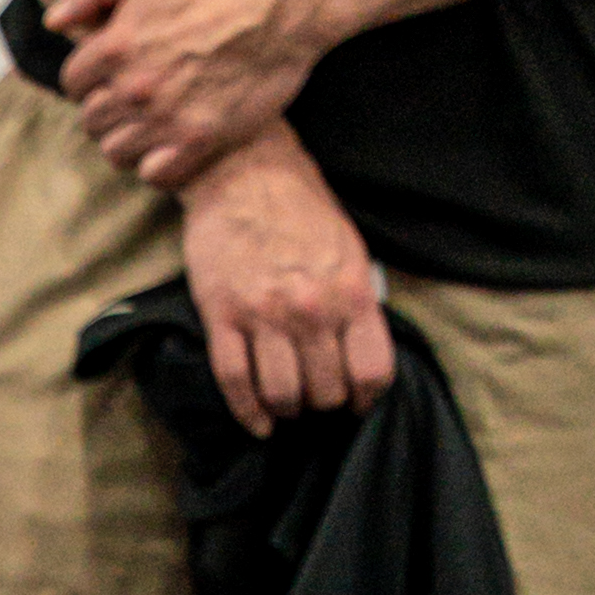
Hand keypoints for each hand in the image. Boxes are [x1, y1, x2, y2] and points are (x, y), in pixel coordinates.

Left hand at [56, 0, 321, 184]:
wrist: (284, 7)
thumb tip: (55, 22)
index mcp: (116, 45)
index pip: (73, 83)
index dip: (89, 80)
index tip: (109, 78)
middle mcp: (134, 86)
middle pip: (92, 120)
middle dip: (106, 111)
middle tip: (131, 103)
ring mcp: (166, 117)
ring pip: (116, 152)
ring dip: (128, 141)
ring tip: (149, 127)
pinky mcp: (200, 140)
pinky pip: (156, 175)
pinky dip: (157, 167)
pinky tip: (171, 147)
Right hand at [173, 128, 395, 424]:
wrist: (244, 171)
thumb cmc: (302, 209)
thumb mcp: (350, 251)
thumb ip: (357, 303)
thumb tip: (360, 353)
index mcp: (351, 292)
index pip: (371, 372)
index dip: (365, 399)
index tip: (355, 403)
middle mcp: (311, 309)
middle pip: (326, 392)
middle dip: (322, 403)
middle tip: (314, 397)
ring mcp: (264, 314)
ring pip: (283, 394)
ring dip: (287, 409)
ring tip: (287, 404)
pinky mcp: (222, 314)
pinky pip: (235, 381)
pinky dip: (247, 412)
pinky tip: (257, 423)